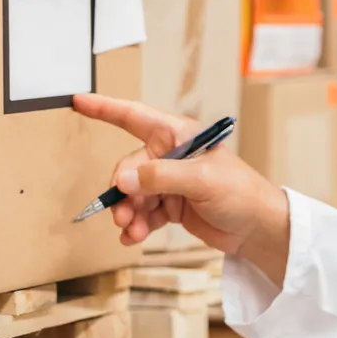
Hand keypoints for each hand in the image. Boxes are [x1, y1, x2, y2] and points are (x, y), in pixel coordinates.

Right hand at [74, 93, 290, 284]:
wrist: (257, 227)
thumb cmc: (241, 193)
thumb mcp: (201, 180)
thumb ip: (160, 177)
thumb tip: (123, 180)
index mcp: (180, 136)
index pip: (135, 116)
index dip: (105, 108)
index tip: (78, 100)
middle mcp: (172, 156)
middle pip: (128, 167)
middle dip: (122, 191)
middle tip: (123, 214)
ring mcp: (170, 182)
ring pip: (132, 194)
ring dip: (128, 213)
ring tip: (131, 230)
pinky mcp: (172, 205)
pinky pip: (143, 213)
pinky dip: (136, 225)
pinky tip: (134, 237)